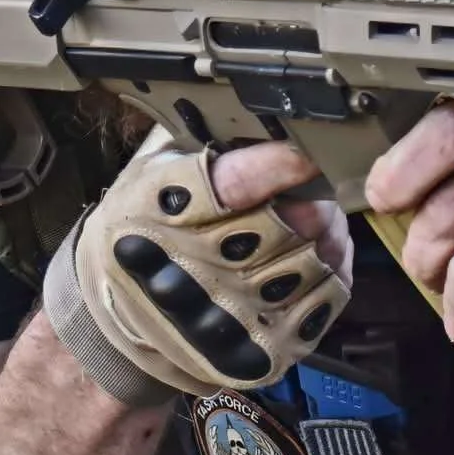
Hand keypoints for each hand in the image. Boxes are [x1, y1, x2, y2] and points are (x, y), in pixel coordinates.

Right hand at [41, 126, 351, 405]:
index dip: (280, 165)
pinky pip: (325, 302)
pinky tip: (318, 256)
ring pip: (313, 262)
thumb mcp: (150, 173)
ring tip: (315, 218)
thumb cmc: (143, 229)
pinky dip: (332, 271)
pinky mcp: (260, 351)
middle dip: (311, 198)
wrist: (122, 318)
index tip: (307, 151)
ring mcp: (230, 317)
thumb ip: (197, 139)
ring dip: (326, 234)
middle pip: (286, 224)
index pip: (235, 187)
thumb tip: (256, 103)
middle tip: (313, 183)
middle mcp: (194, 270)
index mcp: (162, 213)